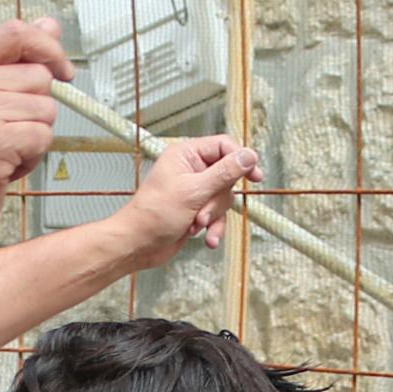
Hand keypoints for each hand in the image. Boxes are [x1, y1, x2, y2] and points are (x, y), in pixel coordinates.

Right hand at [0, 19, 75, 252]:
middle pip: (39, 78)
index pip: (15, 33)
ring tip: (1, 152)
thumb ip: (10, 62)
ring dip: (33, 138)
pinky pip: (41, 139)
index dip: (49, 47)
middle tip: (5, 133)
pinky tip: (3, 169)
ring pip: (45, 111)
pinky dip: (30, 159)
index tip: (63, 69)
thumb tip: (48, 26)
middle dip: (36, 110)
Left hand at [122, 134, 256, 252]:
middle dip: (218, 198)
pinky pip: (217, 215)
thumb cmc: (153, 215)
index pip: (223, 146)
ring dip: (213, 215)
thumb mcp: (194, 191)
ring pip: (223, 198)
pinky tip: (207, 238)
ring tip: (196, 224)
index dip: (241, 159)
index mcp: (185, 155)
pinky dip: (214, 227)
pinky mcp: (196, 210)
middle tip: (202, 210)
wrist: (137, 245)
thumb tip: (248, 156)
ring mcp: (194, 191)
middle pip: (227, 175)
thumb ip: (225, 173)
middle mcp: (190, 170)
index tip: (254, 175)